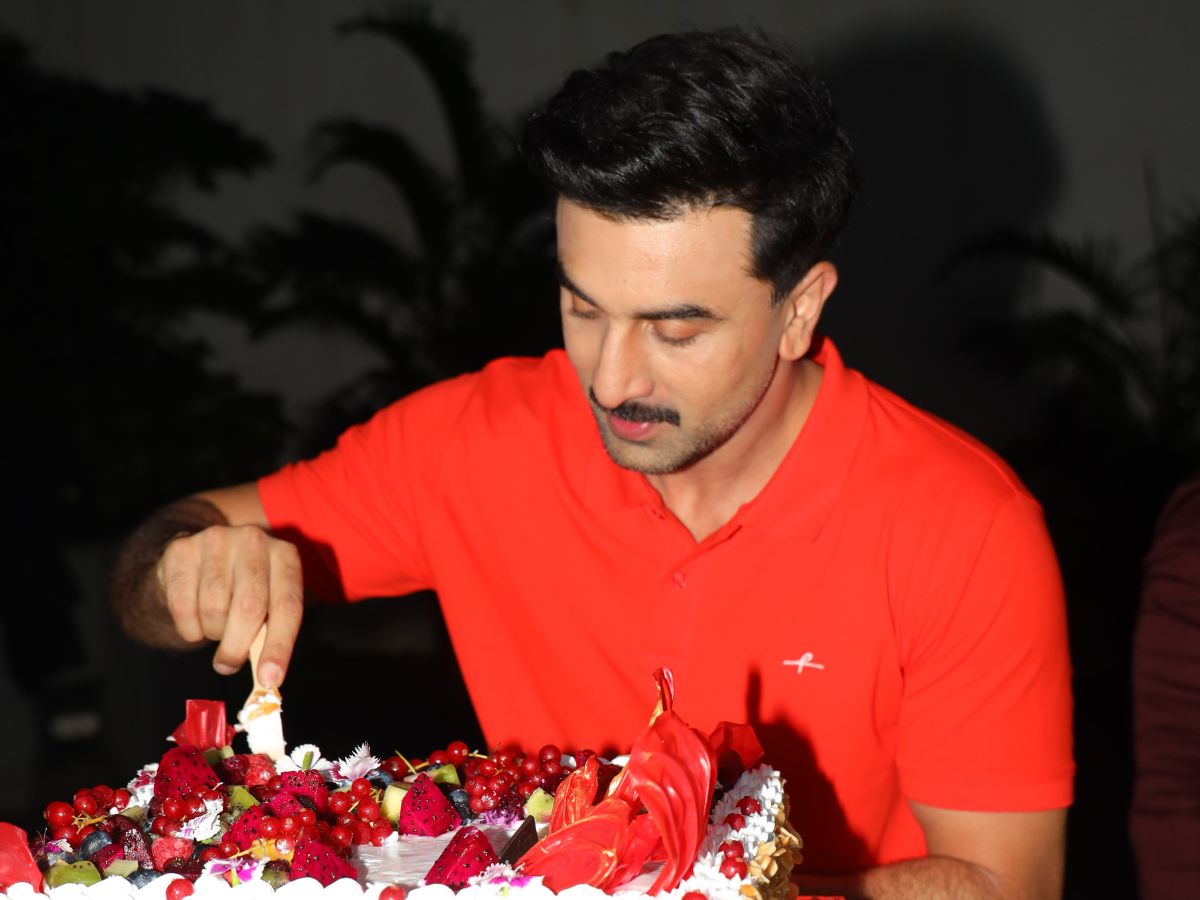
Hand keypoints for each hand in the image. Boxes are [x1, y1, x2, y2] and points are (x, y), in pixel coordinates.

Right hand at [157, 524, 302, 688]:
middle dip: (238, 647)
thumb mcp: (267, 601)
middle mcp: (254, 541)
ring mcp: (217, 540)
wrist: (200, 557)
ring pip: (213, 608)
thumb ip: (270, 632)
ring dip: (213, 632)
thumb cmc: (243, 588)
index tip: (270, 680)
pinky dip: (188, 627)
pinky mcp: (182, 549)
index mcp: (285, 555)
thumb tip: (267, 679)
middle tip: (229, 666)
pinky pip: (182, 605)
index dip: (279, 647)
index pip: (288, 606)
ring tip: (216, 627)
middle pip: (249, 607)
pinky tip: (195, 620)